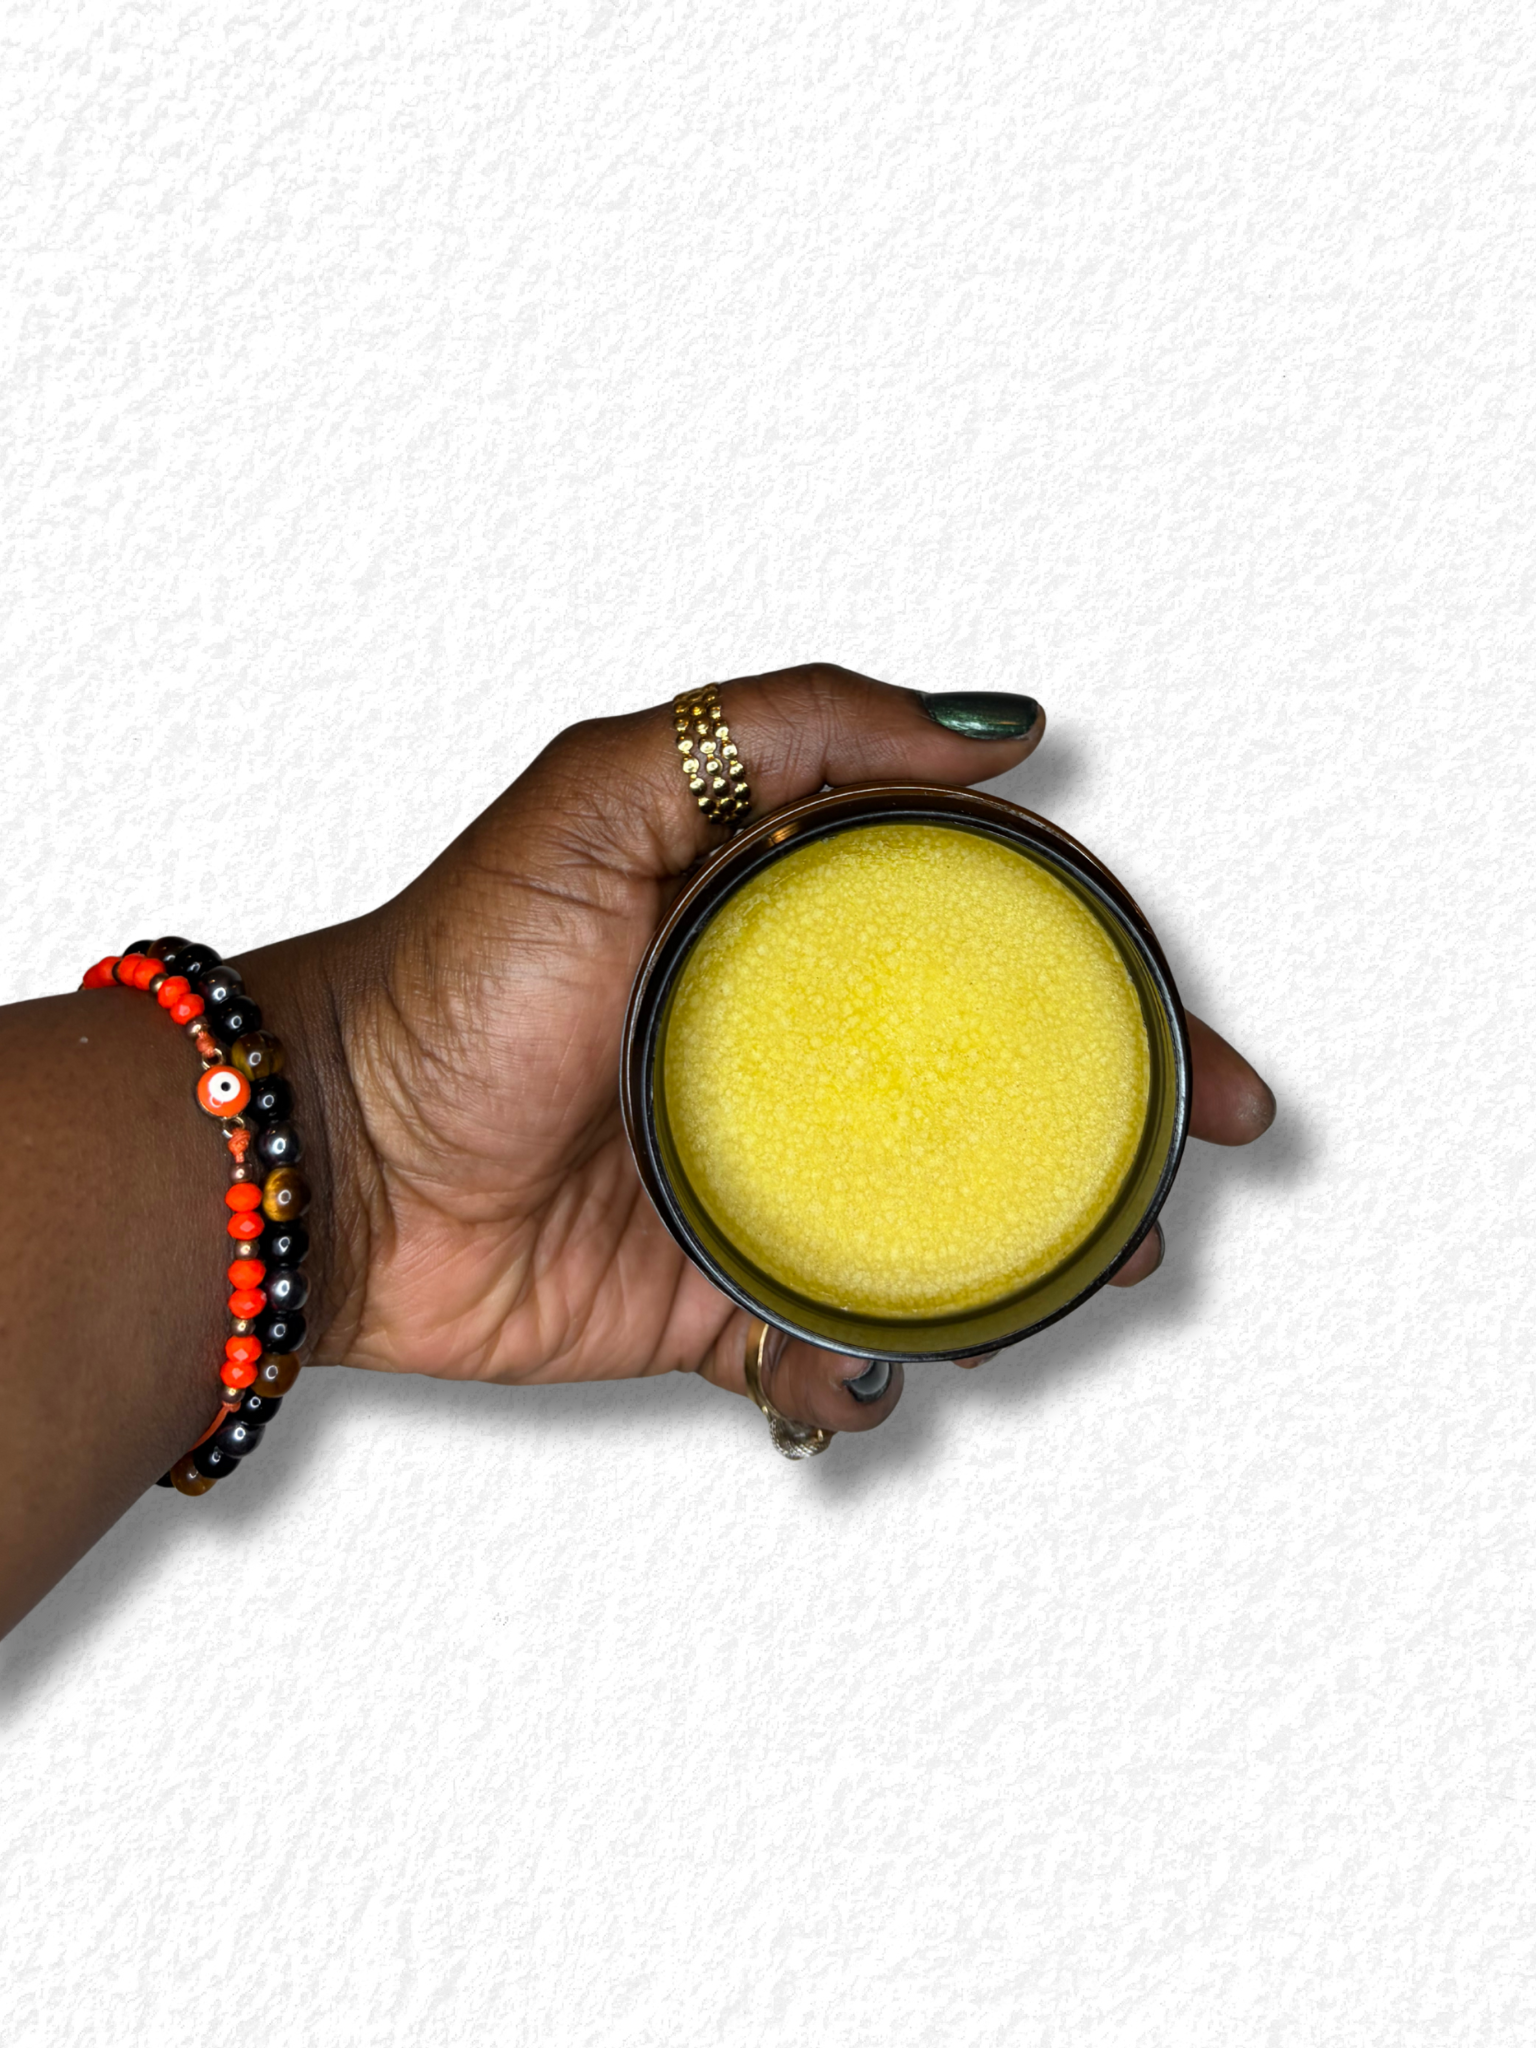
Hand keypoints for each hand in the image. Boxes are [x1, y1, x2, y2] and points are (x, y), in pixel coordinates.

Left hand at [258, 665, 1273, 1439]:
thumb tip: (1001, 723)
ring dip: (1015, 1271)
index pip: (987, 943)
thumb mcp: (600, 798)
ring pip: (932, 1230)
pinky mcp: (704, 1295)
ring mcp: (755, 1178)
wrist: (328, 1162)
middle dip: (1104, 1146)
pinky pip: (823, 1342)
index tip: (1200, 1052)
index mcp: (787, 928)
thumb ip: (785, 728)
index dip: (1112, 986)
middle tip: (1166, 1191)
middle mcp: (787, 1051)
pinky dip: (857, 1372)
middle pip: (989, 1095)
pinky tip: (856, 1368)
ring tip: (1061, 1289)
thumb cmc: (451, 971)